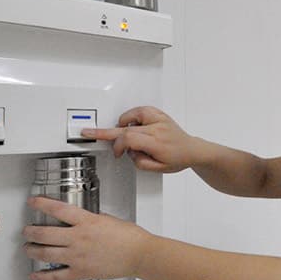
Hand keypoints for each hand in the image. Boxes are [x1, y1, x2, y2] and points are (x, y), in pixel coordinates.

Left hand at [24, 197, 152, 279]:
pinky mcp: (81, 271)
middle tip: (26, 230)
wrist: (141, 255)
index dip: (41, 204)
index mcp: (87, 222)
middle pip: (45, 233)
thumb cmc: (131, 238)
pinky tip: (35, 276)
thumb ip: (92, 219)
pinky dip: (43, 277)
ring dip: (32, 250)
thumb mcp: (109, 219)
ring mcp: (78, 256)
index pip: (57, 209)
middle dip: (31, 231)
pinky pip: (56, 275)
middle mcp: (78, 238)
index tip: (33, 202)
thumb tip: (81, 220)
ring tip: (28, 248)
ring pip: (45, 254)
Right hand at [81, 106, 198, 172]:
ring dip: (123, 124)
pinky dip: (133, 115)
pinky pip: (141, 110)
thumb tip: (129, 152)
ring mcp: (159, 120)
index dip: (117, 146)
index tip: (116, 153)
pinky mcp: (160, 115)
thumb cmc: (177, 159)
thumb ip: (140, 162)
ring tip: (126, 133)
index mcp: (156, 143)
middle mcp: (157, 129)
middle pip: (126, 128)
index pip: (129, 139)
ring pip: (132, 116)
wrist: (192, 150)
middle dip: (106, 132)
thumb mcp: (157, 169)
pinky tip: (133, 123)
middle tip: (88, 132)